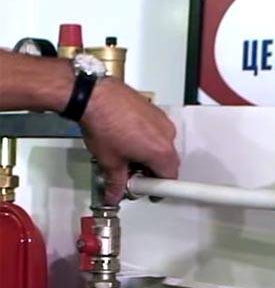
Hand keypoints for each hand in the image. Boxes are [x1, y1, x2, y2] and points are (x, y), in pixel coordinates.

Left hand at [80, 77, 178, 204]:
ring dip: (149, 155)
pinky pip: (157, 131)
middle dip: (151, 172)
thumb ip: (116, 183)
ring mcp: (162, 121)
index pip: (169, 179)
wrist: (93, 95)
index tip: (150, 191)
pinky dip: (146, 140)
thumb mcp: (109, 161)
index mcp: (161, 152)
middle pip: (167, 163)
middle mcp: (166, 135)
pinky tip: (127, 139)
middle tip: (134, 176)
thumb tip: (115, 193)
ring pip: (162, 147)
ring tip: (127, 155)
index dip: (158, 189)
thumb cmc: (103, 121)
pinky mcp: (154, 111)